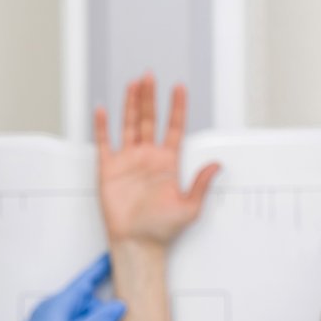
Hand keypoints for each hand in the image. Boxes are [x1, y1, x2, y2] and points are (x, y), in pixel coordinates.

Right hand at [96, 74, 220, 248]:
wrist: (137, 243)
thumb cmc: (162, 229)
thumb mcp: (191, 207)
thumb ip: (201, 183)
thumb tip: (217, 165)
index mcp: (168, 163)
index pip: (173, 127)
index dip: (176, 108)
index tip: (179, 88)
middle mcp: (148, 158)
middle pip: (150, 119)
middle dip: (150, 97)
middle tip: (150, 77)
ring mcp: (128, 161)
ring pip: (130, 125)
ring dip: (131, 105)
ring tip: (133, 85)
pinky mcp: (109, 169)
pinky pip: (104, 143)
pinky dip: (102, 126)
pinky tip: (103, 110)